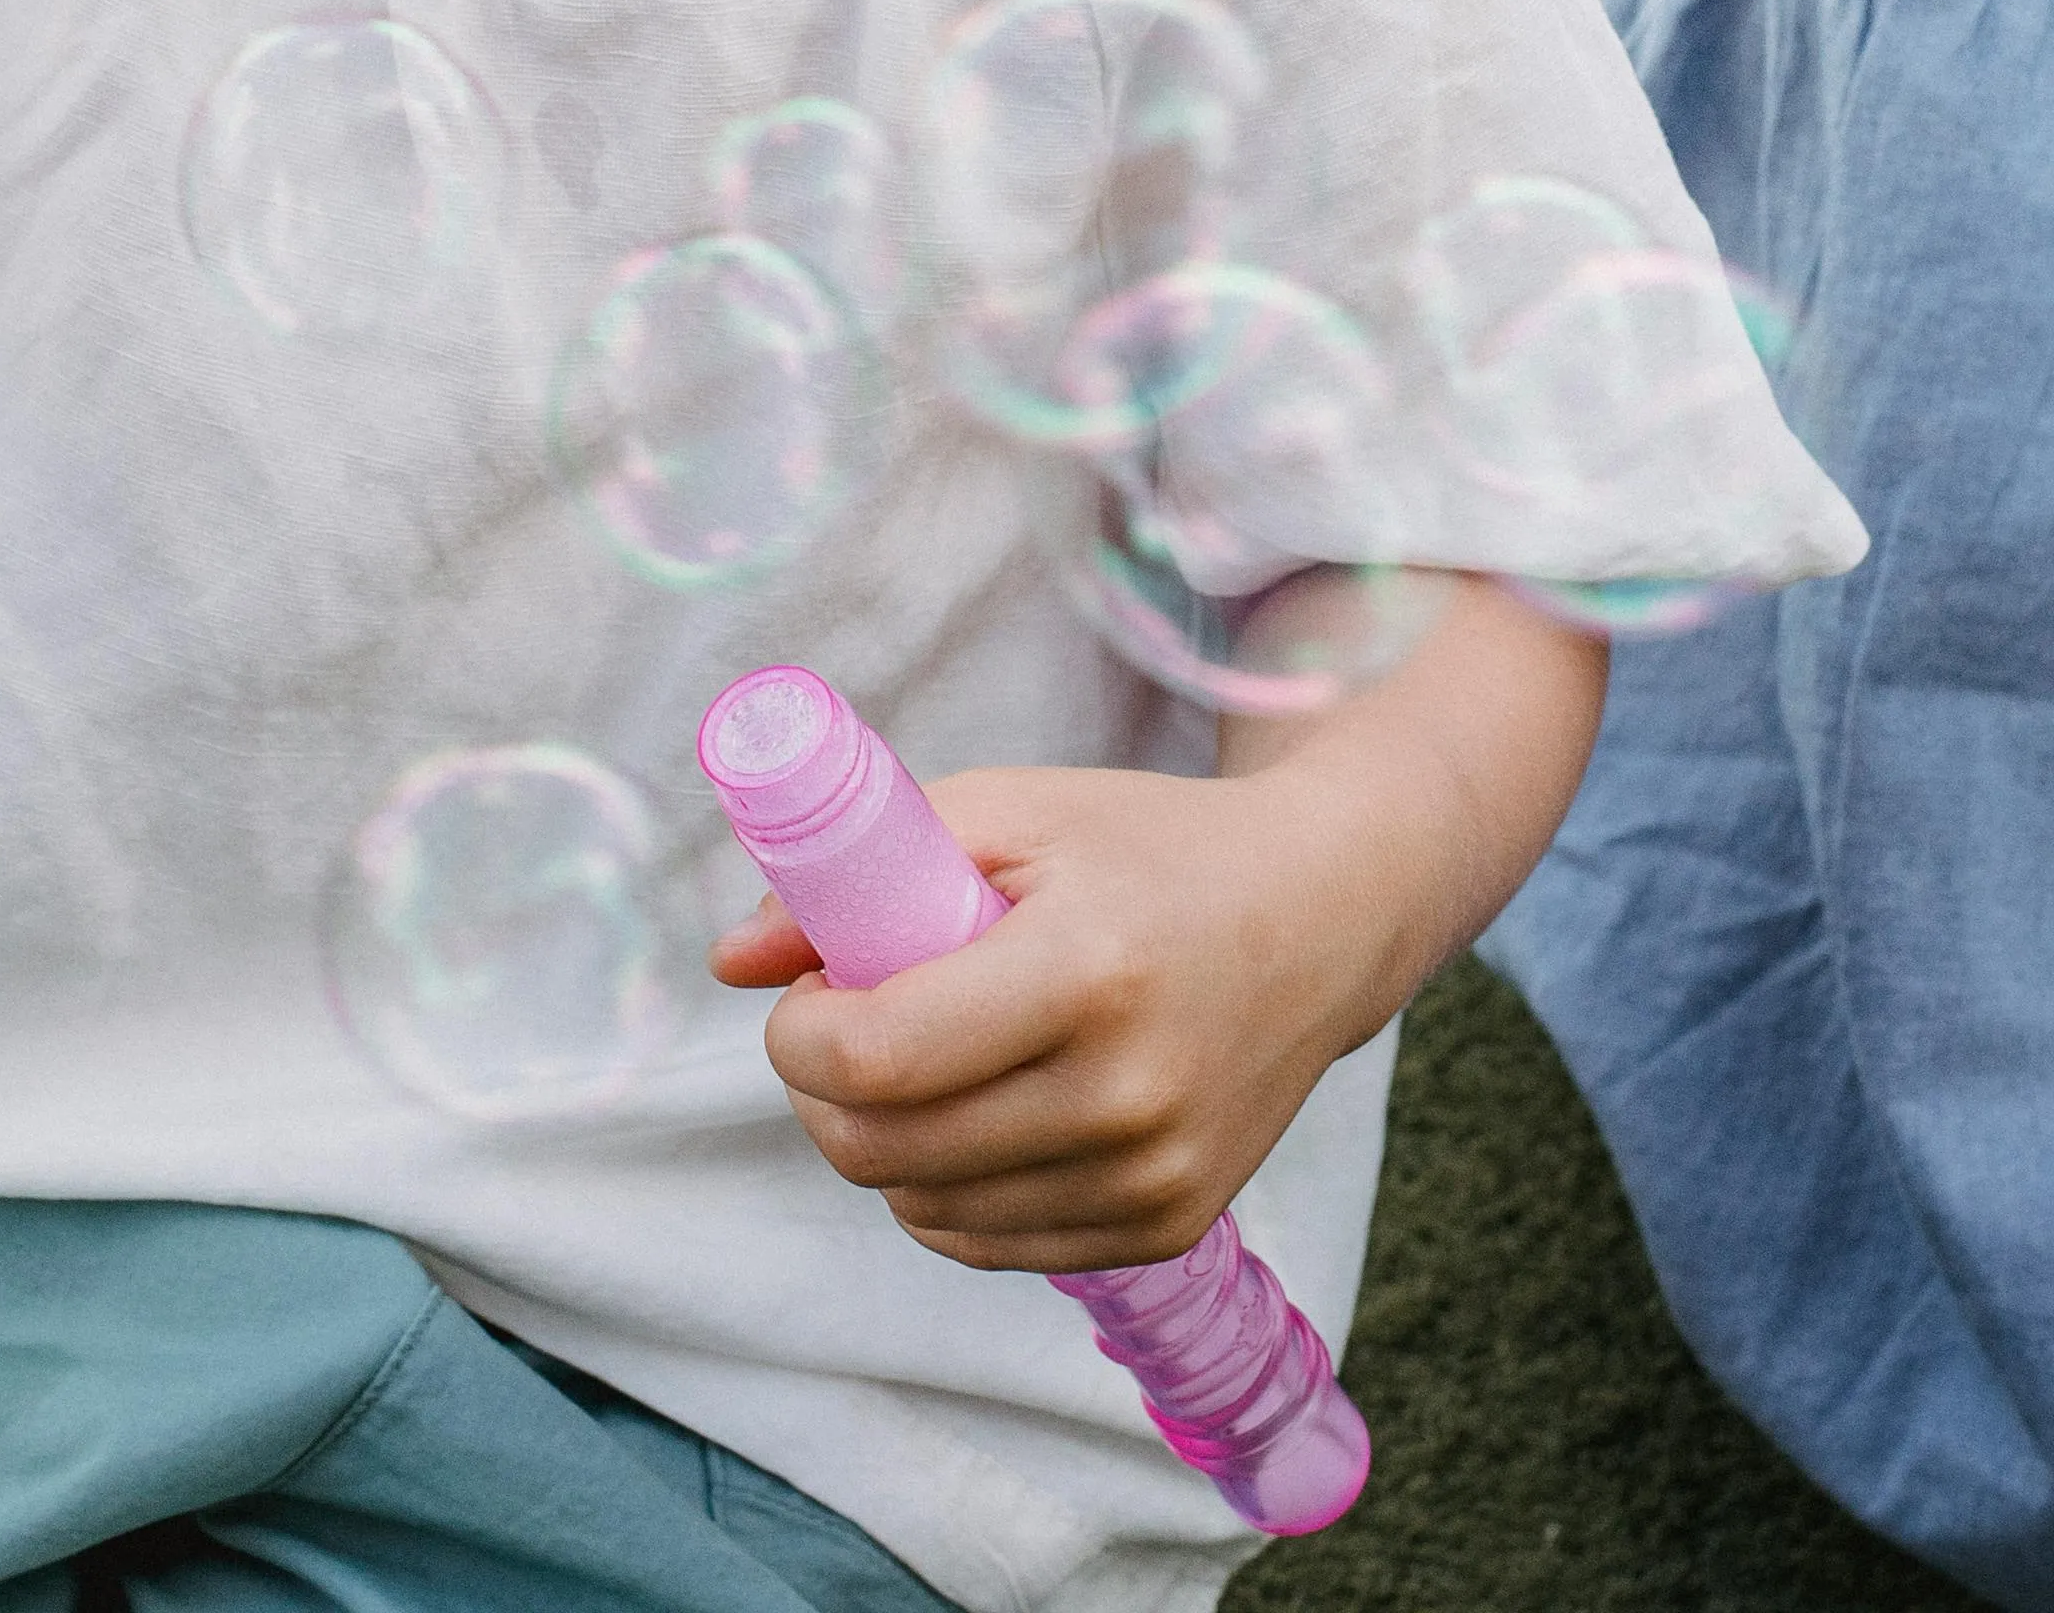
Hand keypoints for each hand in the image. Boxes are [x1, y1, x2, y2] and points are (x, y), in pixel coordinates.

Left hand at [712, 760, 1401, 1274]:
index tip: (812, 992)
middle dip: (823, 1093)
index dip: (800, 1036)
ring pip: (923, 1208)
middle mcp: (1127, 1094)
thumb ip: (857, 873)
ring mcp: (1151, 1176)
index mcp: (1086, 972)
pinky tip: (983, 1108)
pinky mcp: (1164, 1227)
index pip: (877, 1061)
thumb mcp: (1011, 812)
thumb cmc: (1149, 851)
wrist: (1321, 919)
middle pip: (883, 1151)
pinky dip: (948, 1187)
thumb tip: (731, 962)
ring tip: (929, 1057)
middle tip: (849, 1024)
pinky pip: (988, 1242)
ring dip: (882, 1143)